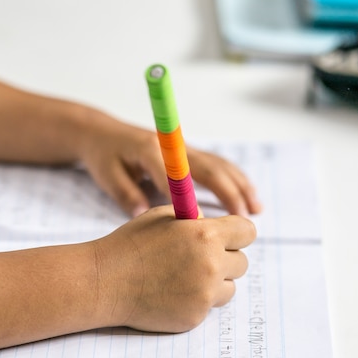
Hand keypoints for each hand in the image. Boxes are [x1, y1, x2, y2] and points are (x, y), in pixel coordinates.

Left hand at [79, 119, 261, 216]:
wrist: (103, 132)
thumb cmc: (104, 154)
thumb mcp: (106, 175)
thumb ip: (125, 194)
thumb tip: (143, 214)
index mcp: (151, 151)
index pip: (175, 176)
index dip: (190, 200)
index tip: (203, 225)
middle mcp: (173, 148)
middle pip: (209, 167)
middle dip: (229, 192)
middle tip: (243, 218)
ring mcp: (184, 148)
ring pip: (219, 165)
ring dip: (239, 185)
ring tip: (255, 209)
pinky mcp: (188, 152)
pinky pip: (216, 165)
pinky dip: (233, 179)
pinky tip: (245, 195)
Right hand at [92, 205, 255, 331]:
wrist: (106, 281)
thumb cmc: (131, 244)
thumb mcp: (162, 216)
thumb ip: (194, 218)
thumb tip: (215, 224)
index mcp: (205, 234)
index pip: (247, 231)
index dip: (237, 232)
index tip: (229, 235)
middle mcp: (211, 264)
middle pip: (242, 261)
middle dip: (224, 257)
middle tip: (199, 256)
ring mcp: (204, 293)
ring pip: (229, 286)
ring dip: (215, 281)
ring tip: (183, 275)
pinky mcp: (195, 315)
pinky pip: (210, 305)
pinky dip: (197, 299)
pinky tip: (172, 291)